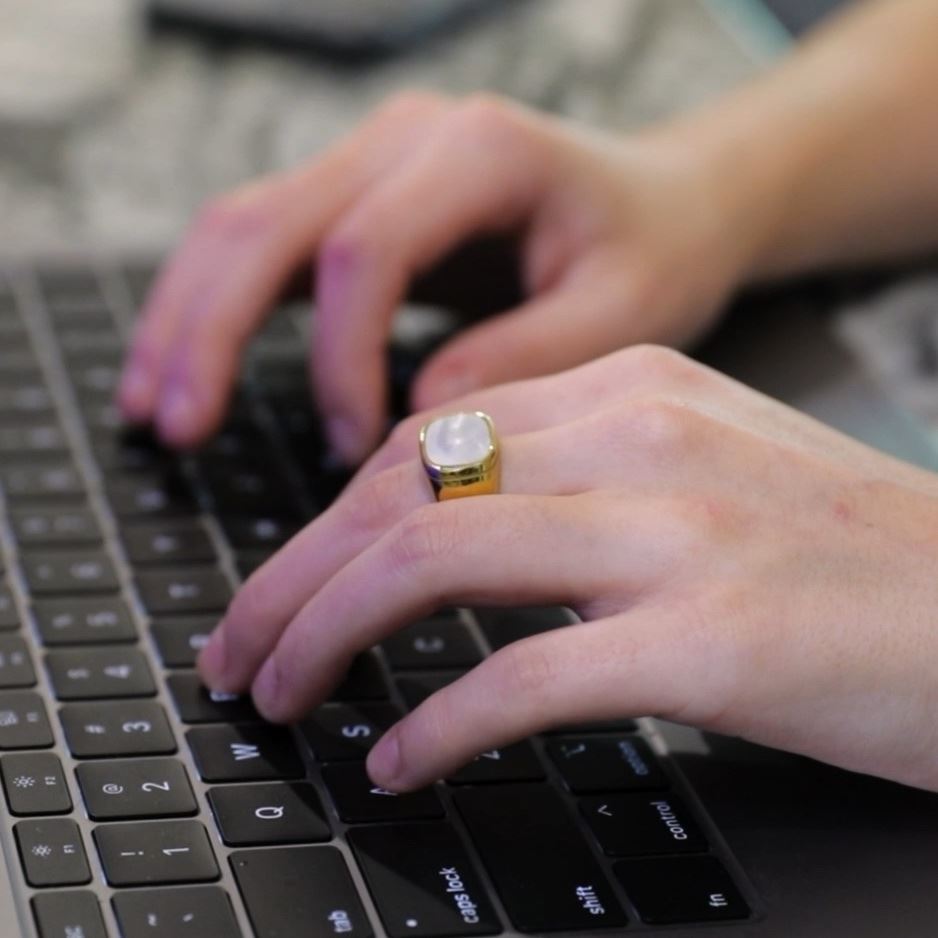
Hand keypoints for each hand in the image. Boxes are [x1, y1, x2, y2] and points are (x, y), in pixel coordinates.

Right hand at [118, 92, 749, 461]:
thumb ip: (525, 358)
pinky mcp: (364, 202)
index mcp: (480, 152)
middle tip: (175, 429)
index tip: (354, 445)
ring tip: (152, 409)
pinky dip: (216, 309)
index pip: (364, 250)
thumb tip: (415, 421)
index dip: (341, 356)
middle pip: (268, 222)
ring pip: (242, 226)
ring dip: (187, 319)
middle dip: (211, 332)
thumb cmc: (653, 254)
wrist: (667, 204)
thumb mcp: (623, 314)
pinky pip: (265, 247)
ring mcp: (377, 163)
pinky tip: (189, 369)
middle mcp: (411, 140)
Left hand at [196, 345, 937, 792]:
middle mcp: (639, 437)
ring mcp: (672, 530)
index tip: (284, 581)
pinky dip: (435, 722)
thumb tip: (445, 531)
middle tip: (239, 649)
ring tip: (280, 696)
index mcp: (629, 388)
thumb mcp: (697, 472)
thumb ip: (574, 480)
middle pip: (401, 491)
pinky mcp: (708, 635)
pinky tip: (397, 761)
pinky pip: (521, 675)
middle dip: (290, 576)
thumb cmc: (846, 556)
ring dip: (326, 634)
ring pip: (430, 559)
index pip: (425, 438)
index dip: (328, 517)